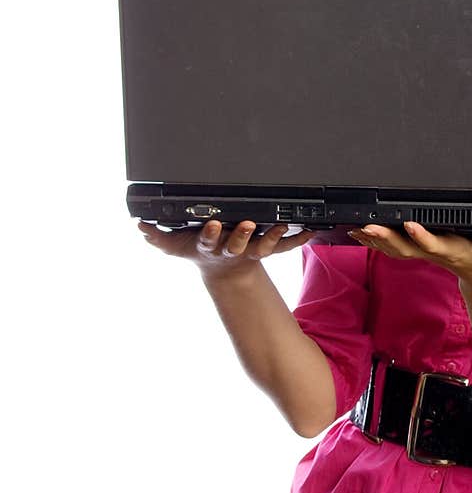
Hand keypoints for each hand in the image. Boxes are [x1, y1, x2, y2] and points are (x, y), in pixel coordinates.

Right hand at [138, 219, 314, 280]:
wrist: (222, 270)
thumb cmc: (200, 250)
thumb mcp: (176, 246)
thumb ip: (157, 238)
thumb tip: (140, 226)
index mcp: (211, 246)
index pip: (209, 240)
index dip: (211, 234)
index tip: (213, 223)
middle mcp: (232, 249)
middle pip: (238, 244)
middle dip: (242, 235)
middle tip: (249, 223)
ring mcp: (251, 250)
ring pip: (263, 246)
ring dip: (272, 237)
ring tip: (283, 225)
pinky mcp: (266, 249)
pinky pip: (285, 247)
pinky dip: (298, 240)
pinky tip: (311, 231)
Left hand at [348, 221, 471, 284]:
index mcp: (454, 250)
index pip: (435, 244)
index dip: (421, 236)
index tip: (409, 225)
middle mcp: (435, 253)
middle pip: (406, 248)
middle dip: (386, 238)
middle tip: (367, 227)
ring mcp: (425, 254)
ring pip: (395, 249)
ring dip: (375, 240)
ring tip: (357, 228)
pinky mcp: (420, 251)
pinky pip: (394, 248)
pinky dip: (376, 241)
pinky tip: (360, 232)